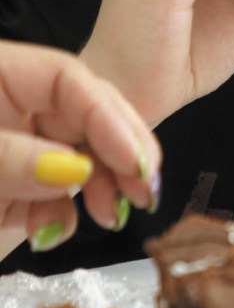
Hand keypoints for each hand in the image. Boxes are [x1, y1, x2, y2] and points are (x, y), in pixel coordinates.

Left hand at [0, 40, 160, 252]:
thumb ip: (12, 159)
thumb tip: (75, 169)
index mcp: (0, 76)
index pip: (68, 80)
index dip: (108, 116)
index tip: (133, 158)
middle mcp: (12, 107)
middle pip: (83, 117)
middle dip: (119, 153)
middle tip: (145, 187)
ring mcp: (13, 148)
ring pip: (75, 159)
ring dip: (98, 189)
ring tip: (110, 214)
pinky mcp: (9, 189)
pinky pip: (50, 198)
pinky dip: (60, 217)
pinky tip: (53, 231)